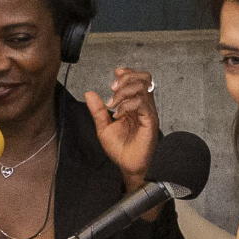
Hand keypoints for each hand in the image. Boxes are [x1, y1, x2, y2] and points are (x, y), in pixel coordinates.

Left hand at [84, 66, 157, 192]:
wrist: (127, 165)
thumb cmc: (120, 148)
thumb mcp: (103, 127)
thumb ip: (98, 110)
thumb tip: (89, 93)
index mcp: (135, 105)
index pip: (138, 79)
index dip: (127, 72)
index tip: (115, 73)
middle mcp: (143, 106)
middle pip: (144, 78)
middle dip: (126, 77)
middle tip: (112, 88)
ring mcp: (148, 113)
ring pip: (143, 88)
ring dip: (124, 91)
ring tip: (112, 103)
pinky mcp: (150, 121)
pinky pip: (142, 104)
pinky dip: (127, 105)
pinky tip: (118, 114)